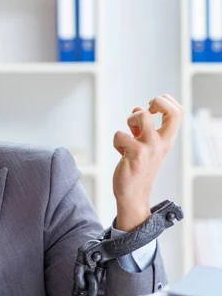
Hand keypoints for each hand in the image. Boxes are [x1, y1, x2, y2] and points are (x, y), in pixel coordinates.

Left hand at [112, 94, 182, 230]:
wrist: (133, 194)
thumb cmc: (137, 168)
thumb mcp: (143, 145)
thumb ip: (141, 128)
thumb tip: (137, 108)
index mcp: (167, 140)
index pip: (178, 112)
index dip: (166, 102)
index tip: (152, 106)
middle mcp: (162, 142)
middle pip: (172, 111)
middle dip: (158, 101)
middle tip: (145, 110)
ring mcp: (150, 148)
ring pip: (141, 115)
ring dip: (130, 119)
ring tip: (128, 134)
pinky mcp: (135, 154)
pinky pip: (120, 135)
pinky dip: (117, 141)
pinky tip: (120, 153)